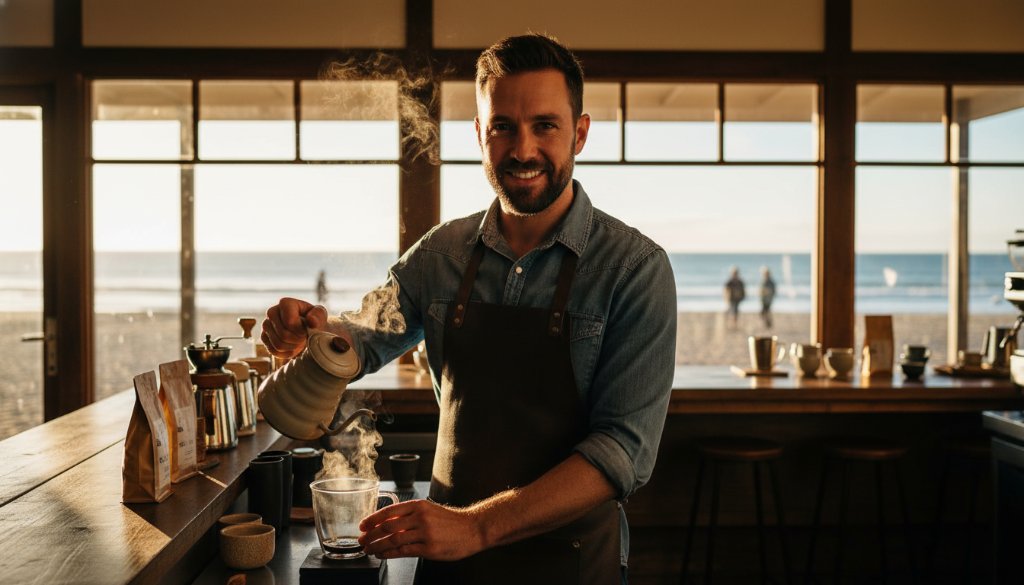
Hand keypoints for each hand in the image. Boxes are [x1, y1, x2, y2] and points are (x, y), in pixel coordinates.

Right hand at [261, 297, 326, 358]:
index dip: (301, 331)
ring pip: (278, 345)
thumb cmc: (314, 321)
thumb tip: (311, 321)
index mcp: (285, 303)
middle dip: (298, 340)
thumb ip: (319, 316)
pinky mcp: (264, 337)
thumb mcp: (321, 315)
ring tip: (300, 342)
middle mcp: (272, 312)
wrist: (309, 330)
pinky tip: (293, 347)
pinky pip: (273, 351)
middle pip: (283, 334)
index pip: (289, 322)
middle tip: (305, 338)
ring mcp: (266, 325)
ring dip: (293, 347)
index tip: (307, 330)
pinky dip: (286, 353)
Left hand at [357, 499, 485, 560]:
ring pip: (393, 540)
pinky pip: (403, 551)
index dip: (372, 519)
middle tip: (361, 540)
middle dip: (371, 534)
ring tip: (369, 550)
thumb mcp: (430, 510)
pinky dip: (389, 554)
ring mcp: (425, 533)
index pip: (389, 511)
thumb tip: (387, 521)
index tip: (362, 525)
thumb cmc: (451, 521)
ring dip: (377, 546)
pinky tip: (382, 555)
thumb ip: (411, 515)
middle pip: (387, 526)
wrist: (473, 529)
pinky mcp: (429, 548)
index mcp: (419, 506)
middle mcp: (420, 517)